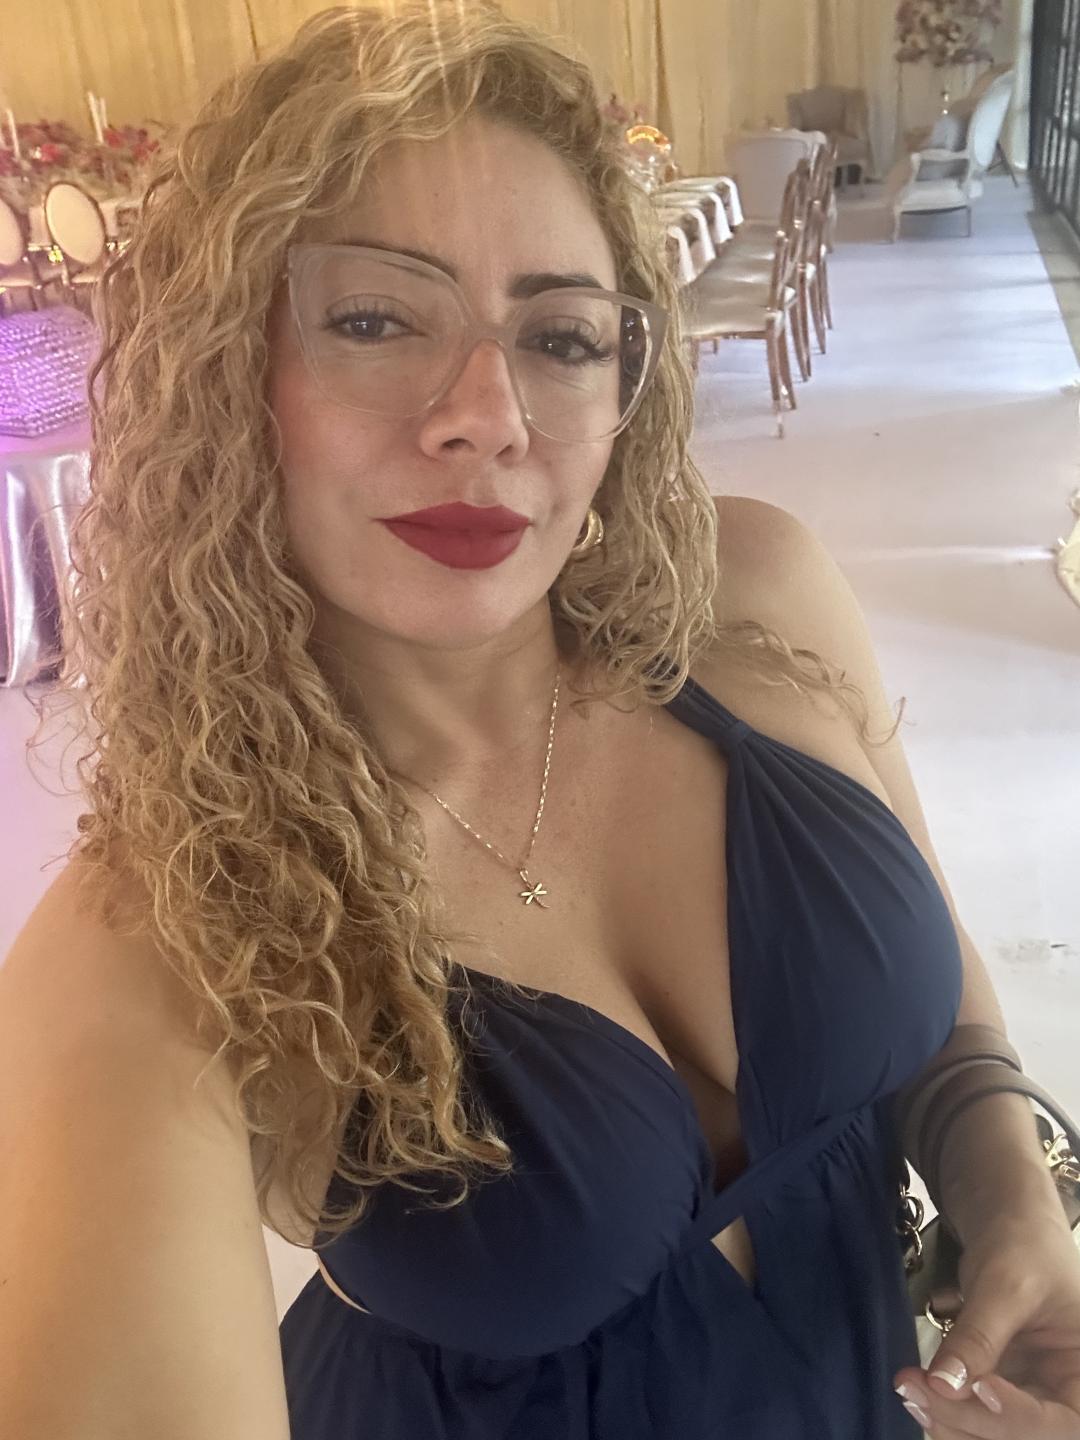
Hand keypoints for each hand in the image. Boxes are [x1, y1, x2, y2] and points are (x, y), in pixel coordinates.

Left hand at [892, 1219, 1079, 1436]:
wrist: (1006, 1222)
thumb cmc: (1022, 1243)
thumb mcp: (1005, 1284)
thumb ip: (979, 1336)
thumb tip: (944, 1385)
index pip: (1065, 1424)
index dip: (1018, 1418)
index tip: (977, 1387)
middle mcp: (1065, 1396)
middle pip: (1024, 1438)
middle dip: (969, 1419)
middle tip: (917, 1388)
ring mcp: (1031, 1398)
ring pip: (994, 1436)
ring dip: (950, 1422)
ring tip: (910, 1389)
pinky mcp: (999, 1394)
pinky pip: (975, 1419)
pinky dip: (945, 1412)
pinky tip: (917, 1392)